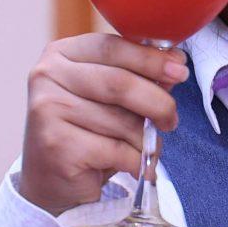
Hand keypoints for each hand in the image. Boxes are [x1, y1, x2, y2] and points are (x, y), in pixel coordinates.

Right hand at [17, 34, 188, 215]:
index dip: (150, 59)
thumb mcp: (109, 99)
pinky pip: (116, 150)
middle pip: (119, 83)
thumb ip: (137, 78)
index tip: (180, 69)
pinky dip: (136, 162)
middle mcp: (47, 76)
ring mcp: (48, 110)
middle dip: (157, 102)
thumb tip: (175, 65)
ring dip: (145, 139)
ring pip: (121, 121)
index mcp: (60, 54)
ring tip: (145, 149)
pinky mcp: (57, 144)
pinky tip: (136, 167)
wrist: (51, 179)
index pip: (112, 47)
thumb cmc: (86, 132)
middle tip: (171, 119)